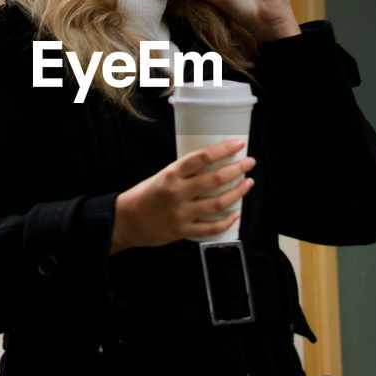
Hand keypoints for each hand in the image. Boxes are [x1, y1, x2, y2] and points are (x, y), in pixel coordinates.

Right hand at [110, 138, 254, 252]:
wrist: (125, 221)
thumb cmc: (144, 196)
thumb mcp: (162, 177)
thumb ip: (184, 174)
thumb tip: (213, 167)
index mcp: (171, 174)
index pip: (202, 157)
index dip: (223, 149)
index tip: (238, 144)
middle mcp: (177, 192)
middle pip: (215, 179)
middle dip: (237, 170)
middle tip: (249, 163)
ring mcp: (181, 213)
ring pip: (217, 203)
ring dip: (237, 193)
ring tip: (248, 184)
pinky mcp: (182, 231)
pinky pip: (210, 227)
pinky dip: (225, 221)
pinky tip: (235, 214)